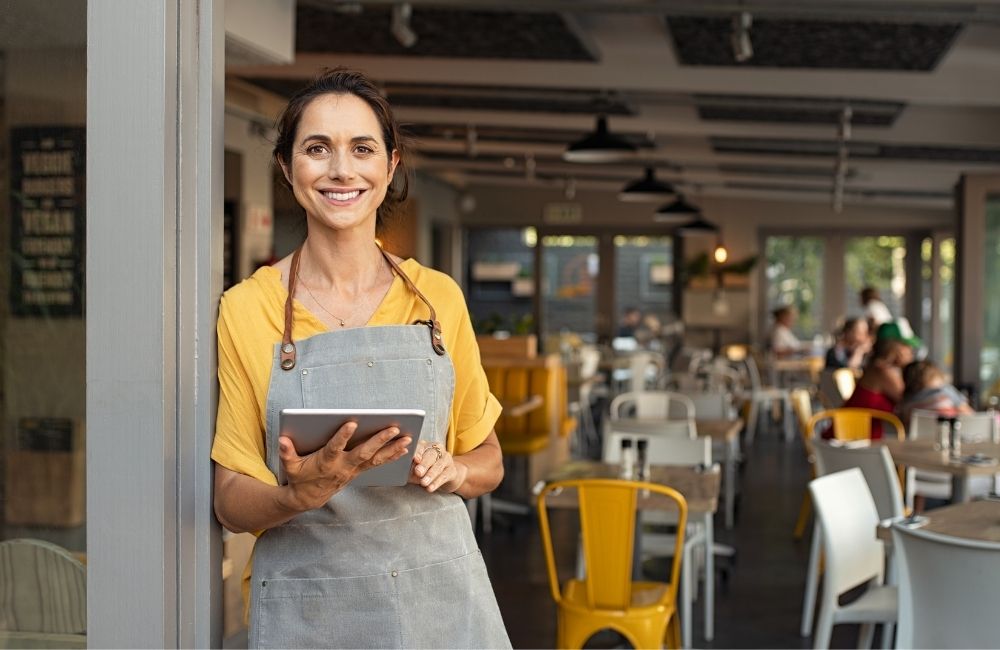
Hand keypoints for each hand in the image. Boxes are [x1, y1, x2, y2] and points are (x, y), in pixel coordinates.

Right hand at [277, 422, 410, 512]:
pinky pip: (378, 463)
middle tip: (393, 428)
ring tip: (407, 438)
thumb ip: (287, 452)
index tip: (352, 423)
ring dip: (392, 449)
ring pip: (376, 459)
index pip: (335, 447)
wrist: (308, 498)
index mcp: (326, 462)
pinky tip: (404, 448)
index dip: (343, 436)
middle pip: (363, 452)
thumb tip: (282, 440)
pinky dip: (391, 456)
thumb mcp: (290, 466)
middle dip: (379, 440)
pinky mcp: (359, 471)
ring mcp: (353, 470)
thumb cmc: (299, 477)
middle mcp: (343, 466)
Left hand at [409, 440, 467, 492]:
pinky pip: (444, 476)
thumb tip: (402, 468)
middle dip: (424, 464)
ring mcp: (446, 459)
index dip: (417, 452)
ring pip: (438, 466)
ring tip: (423, 483)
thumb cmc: (424, 471)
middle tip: (418, 472)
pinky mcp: (452, 470)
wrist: (444, 477)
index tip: (414, 459)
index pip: (421, 446)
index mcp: (425, 446)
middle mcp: (437, 450)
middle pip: (431, 455)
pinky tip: (430, 488)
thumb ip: (409, 466)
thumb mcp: (414, 468)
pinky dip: (436, 482)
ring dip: (430, 475)